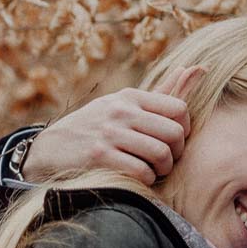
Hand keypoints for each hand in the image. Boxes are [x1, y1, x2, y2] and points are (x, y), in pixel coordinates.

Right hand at [23, 68, 197, 184]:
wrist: (49, 149)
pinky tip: (138, 178)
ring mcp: (109, 134)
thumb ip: (161, 92)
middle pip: (174, 133)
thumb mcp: (122, 104)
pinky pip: (141, 171)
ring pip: (160, 154)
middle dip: (177, 152)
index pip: (179, 109)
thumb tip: (198, 67)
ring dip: (163, 169)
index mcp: (130, 97)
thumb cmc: (94, 127)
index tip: (173, 140)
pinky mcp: (99, 157)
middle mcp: (121, 112)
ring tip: (155, 171)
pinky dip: (146, 180)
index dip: (184, 129)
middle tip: (167, 161)